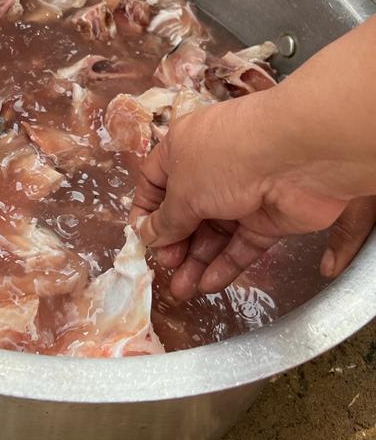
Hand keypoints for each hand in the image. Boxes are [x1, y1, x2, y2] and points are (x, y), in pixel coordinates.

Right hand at [129, 92, 372, 299]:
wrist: (298, 156)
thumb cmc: (225, 161)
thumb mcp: (183, 192)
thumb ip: (165, 220)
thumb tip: (144, 234)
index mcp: (183, 148)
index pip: (156, 180)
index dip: (146, 210)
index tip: (140, 238)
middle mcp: (211, 168)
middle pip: (186, 211)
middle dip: (173, 241)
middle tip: (167, 265)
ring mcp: (241, 193)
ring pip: (213, 232)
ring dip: (196, 261)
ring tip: (182, 291)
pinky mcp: (269, 217)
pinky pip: (242, 244)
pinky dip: (226, 264)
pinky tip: (209, 286)